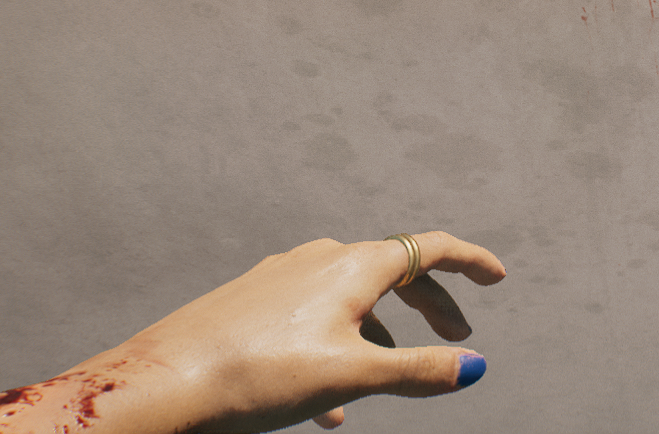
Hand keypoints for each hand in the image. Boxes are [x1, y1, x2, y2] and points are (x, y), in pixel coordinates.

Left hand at [118, 231, 506, 433]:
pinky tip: (326, 409)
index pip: (429, 249)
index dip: (469, 263)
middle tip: (456, 339)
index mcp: (352, 266)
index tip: (497, 278)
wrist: (162, 384)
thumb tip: (472, 367)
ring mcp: (281, 278)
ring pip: (350, 300)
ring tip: (384, 385)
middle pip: (393, 273)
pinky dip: (336, 349)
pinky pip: (311, 318)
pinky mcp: (250, 303)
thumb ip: (417, 371)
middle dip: (430, 307)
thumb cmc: (258, 375)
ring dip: (380, 337)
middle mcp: (319, 260)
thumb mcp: (352, 376)